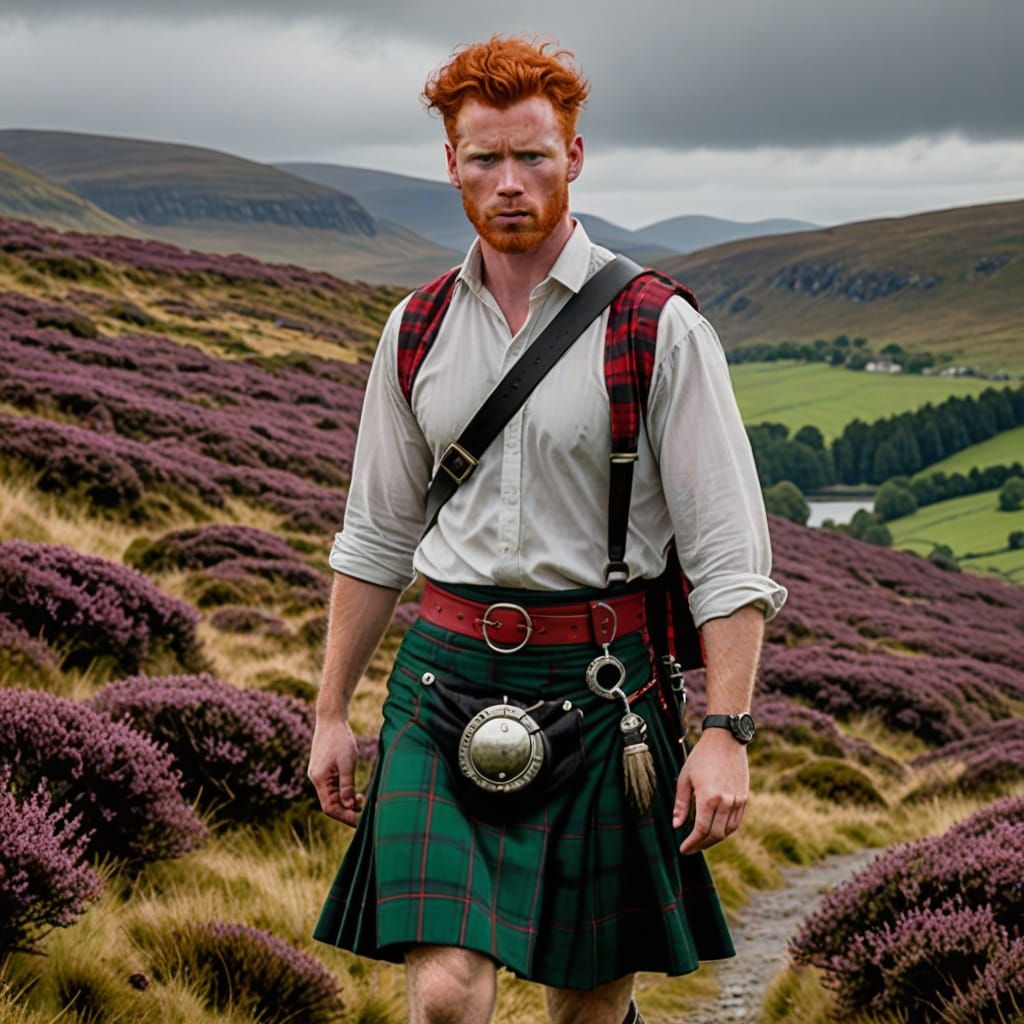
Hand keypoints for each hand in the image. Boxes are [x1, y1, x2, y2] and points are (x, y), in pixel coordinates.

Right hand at [307, 716, 363, 826]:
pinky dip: (345, 791)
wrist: (331, 719)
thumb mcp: (347, 763)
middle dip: (347, 810)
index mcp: (319, 779)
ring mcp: (320, 774)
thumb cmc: (340, 739)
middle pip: (331, 803)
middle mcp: (316, 779)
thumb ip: (347, 785)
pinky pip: (334, 786)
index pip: (329, 808)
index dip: (344, 816)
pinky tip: (356, 792)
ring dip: (347, 801)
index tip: (360, 820)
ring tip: (363, 799)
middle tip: (365, 811)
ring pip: (333, 796)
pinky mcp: (325, 769)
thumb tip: (349, 806)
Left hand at [673, 728, 748, 854]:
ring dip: (714, 839)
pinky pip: (736, 821)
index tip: (683, 849)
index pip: (701, 831)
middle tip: (691, 848)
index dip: (692, 843)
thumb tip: (677, 825)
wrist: (726, 740)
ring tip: (702, 840)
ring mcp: (738, 800)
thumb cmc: (701, 757)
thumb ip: (681, 804)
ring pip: (728, 831)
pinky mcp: (745, 797)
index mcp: (709, 797)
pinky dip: (726, 830)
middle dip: (702, 845)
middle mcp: (726, 801)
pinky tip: (716, 829)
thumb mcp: (685, 778)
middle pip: (715, 835)